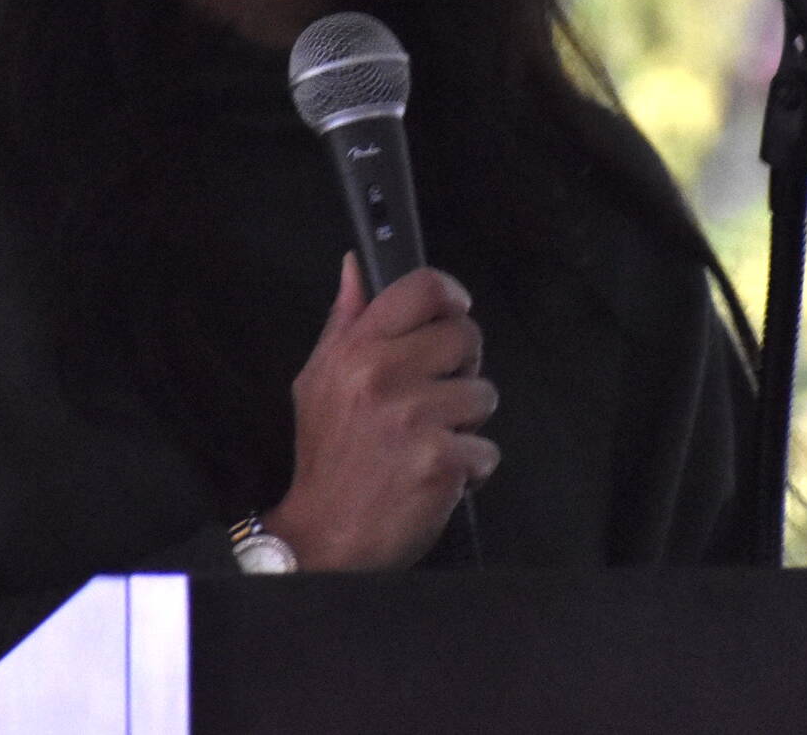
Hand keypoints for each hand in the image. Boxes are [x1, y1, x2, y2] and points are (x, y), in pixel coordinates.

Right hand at [265, 255, 497, 571]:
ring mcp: (416, 418)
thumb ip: (345, 320)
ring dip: (466, 422)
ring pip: (484, 394)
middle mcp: (385, 376)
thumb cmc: (327, 457)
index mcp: (357, 350)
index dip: (449, 296)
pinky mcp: (442, 460)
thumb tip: (355, 268)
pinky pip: (487, 448)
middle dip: (460, 366)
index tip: (454, 311)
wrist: (324, 537)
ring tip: (429, 440)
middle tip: (433, 396)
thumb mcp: (319, 379)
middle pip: (466, 336)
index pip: (423, 288)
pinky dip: (470, 466)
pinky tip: (435, 472)